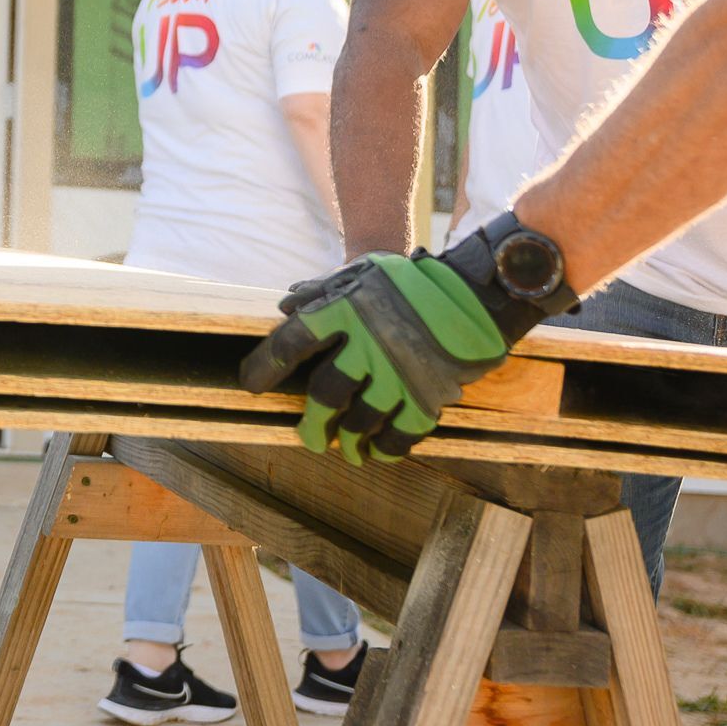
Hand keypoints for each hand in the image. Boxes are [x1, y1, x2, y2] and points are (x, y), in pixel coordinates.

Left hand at [241, 253, 519, 464]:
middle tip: (308, 437)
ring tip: (343, 448)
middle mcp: (369, 342)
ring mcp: (401, 371)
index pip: (292, 342)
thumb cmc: (409, 283)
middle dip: (312, 422)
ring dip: (348, 440)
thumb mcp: (361, 274)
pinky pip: (401, 433)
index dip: (265, 366)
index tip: (251, 385)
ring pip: (360, 420)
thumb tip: (285, 307)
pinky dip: (387, 447)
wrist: (474, 291)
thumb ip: (322, 291)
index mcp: (347, 308)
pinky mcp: (430, 393)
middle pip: (326, 394)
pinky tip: (378, 451)